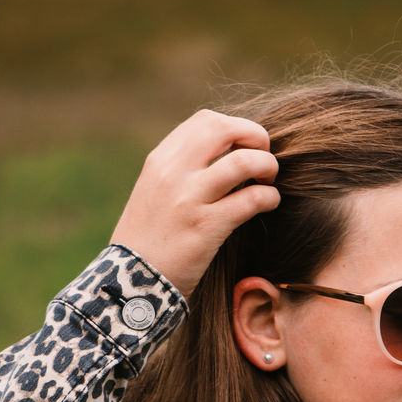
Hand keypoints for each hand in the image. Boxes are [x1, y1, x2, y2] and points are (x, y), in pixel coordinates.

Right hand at [109, 109, 279, 298]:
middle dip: (255, 136)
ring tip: (269, 180)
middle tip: (264, 155)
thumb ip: (181, 171)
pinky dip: (268, 197)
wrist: (132, 281)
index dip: (234, 128)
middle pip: (226, 128)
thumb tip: (223, 156)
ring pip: (244, 161)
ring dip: (266, 165)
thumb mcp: (154, 192)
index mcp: (160, 160)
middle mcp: (174, 172)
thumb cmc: (148, 241)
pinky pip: (251, 200)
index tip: (243, 146)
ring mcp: (190, 199)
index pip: (205, 120)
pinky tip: (269, 203)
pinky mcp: (207, 228)